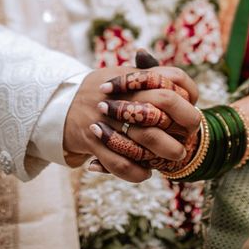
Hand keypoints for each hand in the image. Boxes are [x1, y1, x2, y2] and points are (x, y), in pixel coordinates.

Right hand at [65, 58, 198, 182]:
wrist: (56, 103)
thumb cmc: (101, 93)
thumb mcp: (122, 76)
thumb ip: (151, 78)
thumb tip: (186, 88)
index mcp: (132, 78)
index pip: (171, 78)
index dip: (188, 96)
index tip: (192, 111)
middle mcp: (120, 95)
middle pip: (164, 104)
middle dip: (183, 125)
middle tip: (189, 139)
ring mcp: (106, 118)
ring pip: (146, 138)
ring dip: (165, 152)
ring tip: (174, 157)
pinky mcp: (92, 140)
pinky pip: (120, 162)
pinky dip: (137, 172)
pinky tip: (147, 173)